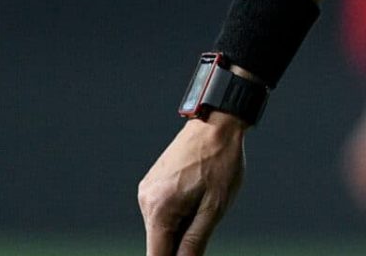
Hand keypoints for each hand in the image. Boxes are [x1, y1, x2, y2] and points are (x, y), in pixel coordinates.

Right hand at [138, 113, 246, 255]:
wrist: (216, 123)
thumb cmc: (220, 162)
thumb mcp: (214, 208)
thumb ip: (195, 242)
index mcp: (159, 209)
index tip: (188, 255)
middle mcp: (146, 201)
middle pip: (159, 244)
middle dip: (180, 246)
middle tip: (205, 222)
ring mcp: (147, 191)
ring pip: (161, 228)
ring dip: (181, 228)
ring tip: (204, 204)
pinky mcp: (152, 184)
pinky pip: (162, 212)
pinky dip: (178, 215)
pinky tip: (196, 197)